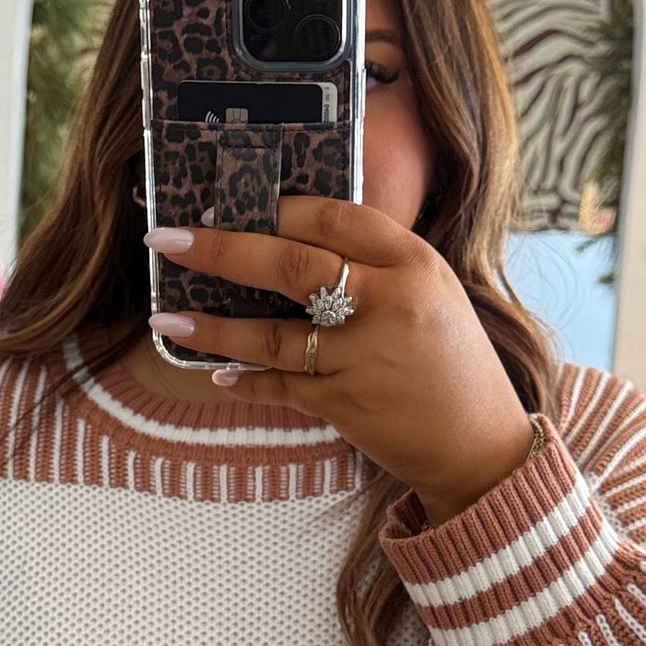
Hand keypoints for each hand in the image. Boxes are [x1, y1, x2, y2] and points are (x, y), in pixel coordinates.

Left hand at [147, 199, 536, 524]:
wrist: (479, 443)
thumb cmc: (449, 361)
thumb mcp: (429, 293)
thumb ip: (373, 265)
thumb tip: (287, 235)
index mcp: (413, 263)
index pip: (336, 217)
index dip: (276, 206)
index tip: (228, 202)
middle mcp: (389, 303)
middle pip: (291, 265)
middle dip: (220, 250)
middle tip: (166, 240)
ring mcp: (365, 356)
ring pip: (272, 334)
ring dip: (213, 327)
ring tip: (167, 320)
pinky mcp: (346, 403)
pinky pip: (280, 385)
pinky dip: (245, 379)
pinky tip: (217, 372)